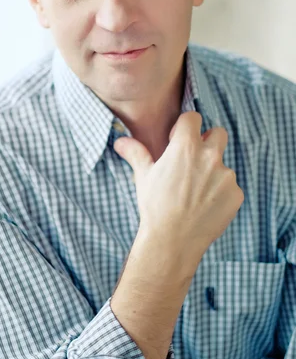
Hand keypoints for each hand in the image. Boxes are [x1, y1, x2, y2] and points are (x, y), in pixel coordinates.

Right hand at [113, 111, 243, 264]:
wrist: (172, 240)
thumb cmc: (155, 206)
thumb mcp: (144, 176)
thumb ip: (136, 153)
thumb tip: (120, 141)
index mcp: (186, 147)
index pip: (193, 118)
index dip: (185, 127)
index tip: (179, 140)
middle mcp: (210, 157)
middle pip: (218, 133)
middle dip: (208, 141)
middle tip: (194, 160)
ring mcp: (226, 176)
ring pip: (223, 164)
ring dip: (213, 172)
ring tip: (195, 192)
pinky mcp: (236, 194)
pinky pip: (230, 187)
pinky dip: (221, 193)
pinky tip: (205, 205)